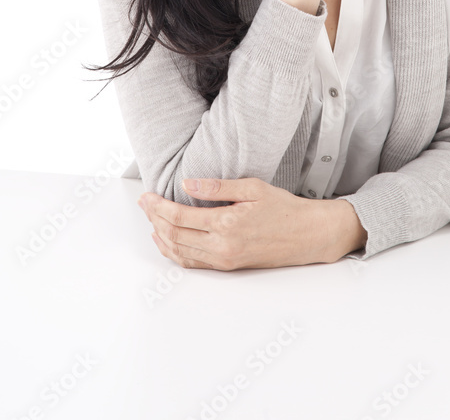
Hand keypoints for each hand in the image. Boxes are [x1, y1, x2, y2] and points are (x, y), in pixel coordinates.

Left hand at [137, 177, 331, 270]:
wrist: (306, 235)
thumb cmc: (283, 208)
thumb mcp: (252, 188)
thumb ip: (218, 187)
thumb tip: (188, 183)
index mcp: (226, 223)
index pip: (179, 217)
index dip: (157, 206)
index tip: (147, 195)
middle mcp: (221, 246)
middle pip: (173, 235)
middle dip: (153, 219)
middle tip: (144, 203)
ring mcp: (223, 259)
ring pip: (179, 252)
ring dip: (160, 236)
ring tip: (150, 219)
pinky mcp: (227, 266)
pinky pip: (192, 263)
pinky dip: (174, 253)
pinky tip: (167, 241)